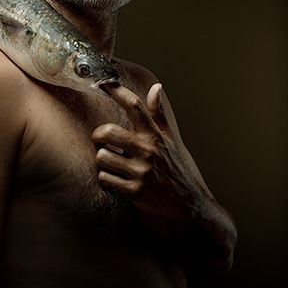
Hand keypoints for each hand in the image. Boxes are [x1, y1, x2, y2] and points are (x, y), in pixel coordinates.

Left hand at [92, 83, 237, 274]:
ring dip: (103, 160)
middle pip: (107, 132)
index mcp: (155, 135)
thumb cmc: (177, 168)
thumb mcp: (171, 140)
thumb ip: (159, 114)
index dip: (116, 91)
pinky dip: (106, 178)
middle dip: (99, 136)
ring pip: (102, 157)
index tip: (103, 82)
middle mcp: (148, 151)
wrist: (189, 205)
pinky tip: (117, 179)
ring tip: (114, 163)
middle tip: (102, 141)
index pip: (135, 106)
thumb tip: (156, 87)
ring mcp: (141, 172)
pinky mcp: (134, 192)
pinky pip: (104, 178)